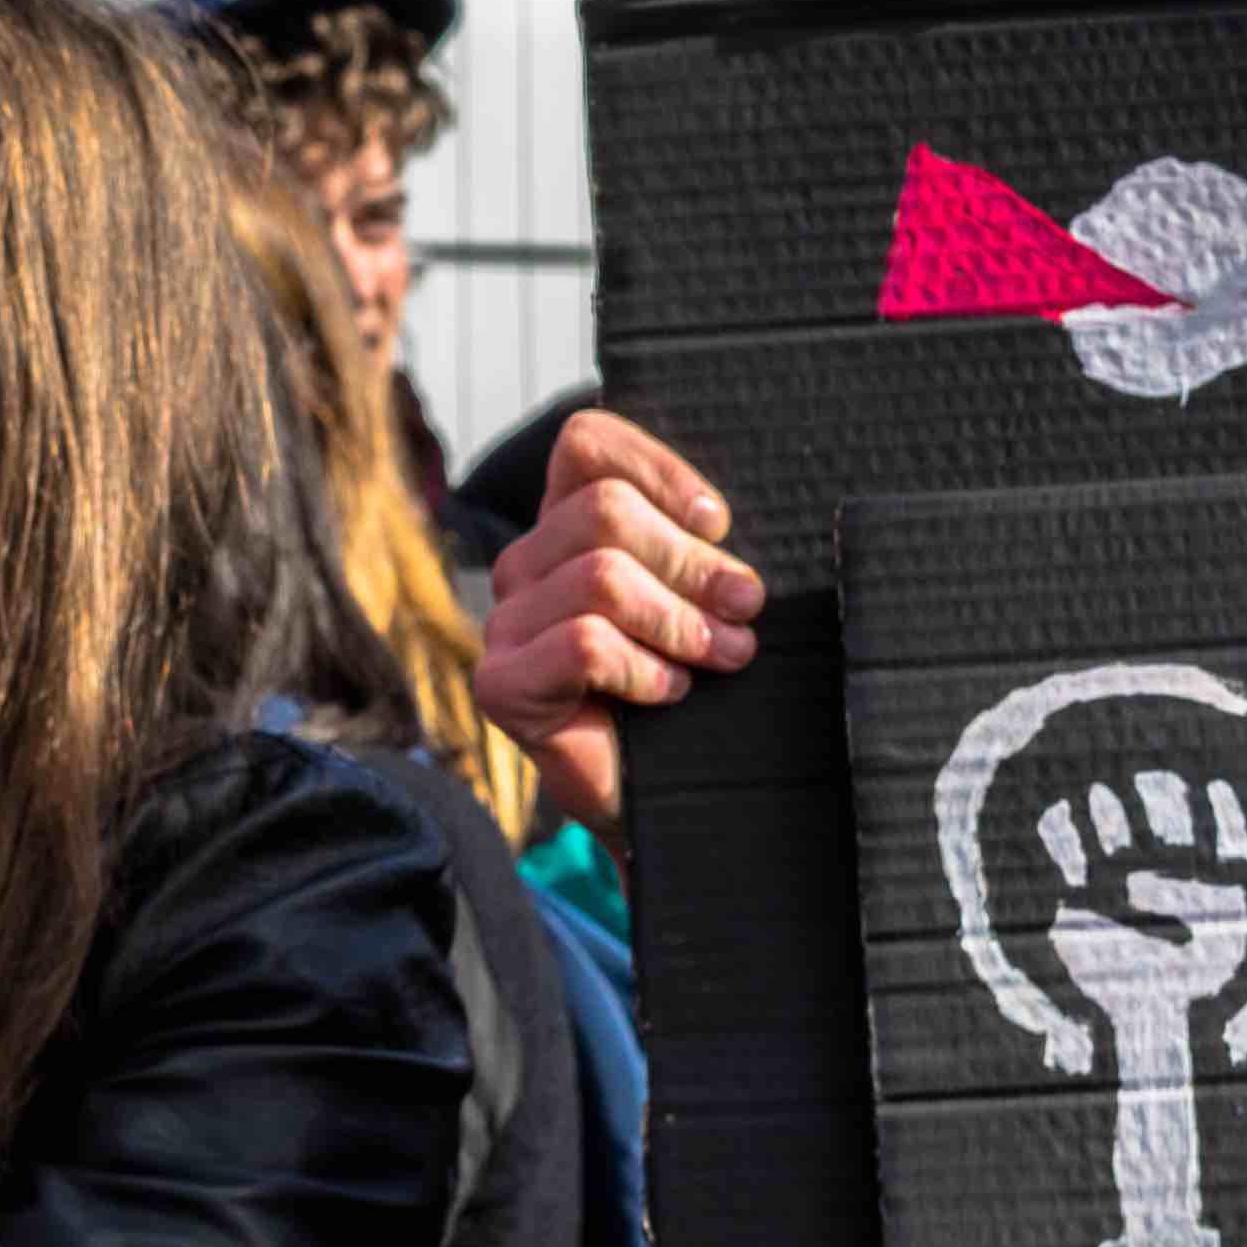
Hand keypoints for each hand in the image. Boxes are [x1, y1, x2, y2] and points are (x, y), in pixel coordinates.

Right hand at [473, 404, 757, 836]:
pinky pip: (584, 645)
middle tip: (747, 608)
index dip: (656, 468)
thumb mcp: (703, 601)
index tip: (718, 523)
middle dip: (692, 561)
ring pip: (601, 578)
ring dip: (681, 620)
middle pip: (605, 511)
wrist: (664, 802)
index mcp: (568, 526)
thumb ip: (701, 548)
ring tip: (727, 655)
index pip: (585, 445)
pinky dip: (645, 668)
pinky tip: (670, 693)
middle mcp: (526, 564)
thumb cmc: (690, 692)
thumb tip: (724, 523)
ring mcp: (505, 624)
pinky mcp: (500, 685)